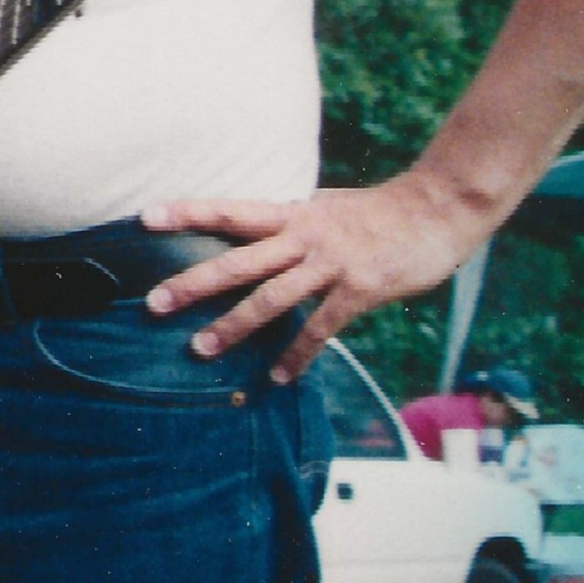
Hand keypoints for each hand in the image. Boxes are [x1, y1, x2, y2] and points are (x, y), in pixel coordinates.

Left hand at [146, 175, 481, 383]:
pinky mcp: (359, 291)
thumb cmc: (379, 211)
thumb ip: (291, 222)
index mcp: (291, 214)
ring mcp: (330, 265)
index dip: (187, 212)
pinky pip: (320, 329)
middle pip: (237, 261)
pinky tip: (276, 376)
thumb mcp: (325, 206)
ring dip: (233, 326)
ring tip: (200, 349)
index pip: (229, 211)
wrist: (439, 210)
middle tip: (154, 304)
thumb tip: (258, 228)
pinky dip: (296, 354)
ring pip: (270, 299)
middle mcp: (303, 238)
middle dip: (193, 284)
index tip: (145, 218)